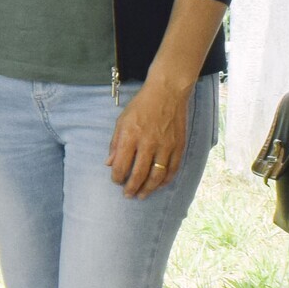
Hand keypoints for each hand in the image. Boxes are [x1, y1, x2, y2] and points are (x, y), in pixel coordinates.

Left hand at [108, 78, 191, 197]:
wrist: (167, 92)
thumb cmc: (141, 106)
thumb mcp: (122, 121)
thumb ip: (115, 143)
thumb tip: (109, 164)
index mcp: (131, 136)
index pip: (121, 165)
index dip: (117, 177)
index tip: (116, 181)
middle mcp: (148, 143)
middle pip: (139, 174)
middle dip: (131, 188)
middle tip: (128, 195)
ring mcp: (165, 145)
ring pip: (157, 176)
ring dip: (149, 189)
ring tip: (142, 195)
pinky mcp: (178, 146)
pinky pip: (173, 169)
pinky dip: (166, 180)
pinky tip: (159, 185)